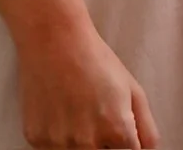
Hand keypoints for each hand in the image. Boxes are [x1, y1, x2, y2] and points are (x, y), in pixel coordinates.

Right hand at [17, 24, 160, 147]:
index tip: (116, 129)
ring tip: (77, 113)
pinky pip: (52, 149)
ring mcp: (60, 143)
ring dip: (80, 142)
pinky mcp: (36, 139)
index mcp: (117, 130)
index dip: (123, 141)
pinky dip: (58, 137)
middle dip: (103, 142)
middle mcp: (88, 143)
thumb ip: (146, 128)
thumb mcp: (133, 90)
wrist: (55, 42)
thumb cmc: (96, 61)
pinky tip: (60, 112)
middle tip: (95, 115)